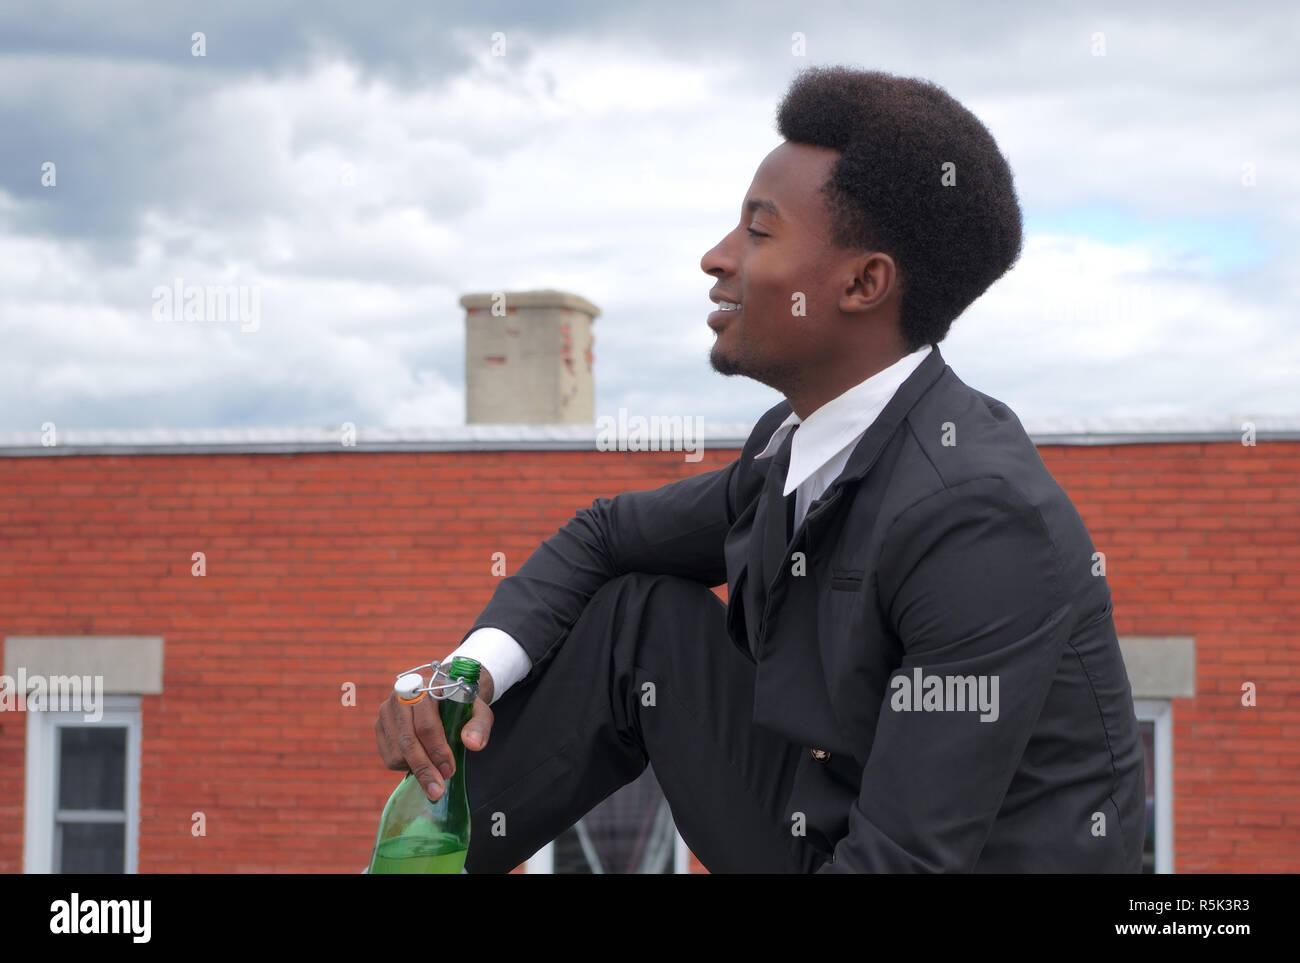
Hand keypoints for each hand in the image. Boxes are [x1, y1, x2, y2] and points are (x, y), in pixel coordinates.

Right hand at [374, 666, 495, 801]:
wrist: (443, 695)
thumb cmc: (461, 705)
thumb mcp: (478, 711)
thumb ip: (479, 726)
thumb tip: (473, 745)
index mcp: (425, 688)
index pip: (426, 726)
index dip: (437, 751)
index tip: (449, 771)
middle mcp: (400, 696)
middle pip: (408, 742)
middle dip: (424, 769)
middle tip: (437, 790)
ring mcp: (386, 711)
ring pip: (396, 753)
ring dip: (416, 769)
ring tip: (435, 771)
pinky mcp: (379, 726)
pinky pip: (388, 757)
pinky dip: (405, 767)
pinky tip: (421, 761)